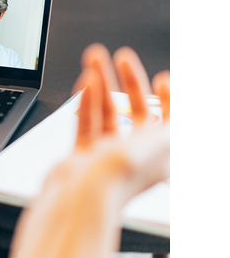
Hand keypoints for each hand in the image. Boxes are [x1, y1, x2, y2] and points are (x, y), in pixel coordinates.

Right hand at [9, 44, 169, 257]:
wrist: (78, 198)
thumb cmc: (119, 178)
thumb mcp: (160, 143)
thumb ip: (172, 124)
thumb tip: (179, 111)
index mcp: (158, 156)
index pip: (169, 123)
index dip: (168, 100)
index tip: (163, 79)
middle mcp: (133, 155)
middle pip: (134, 113)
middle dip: (130, 82)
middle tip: (122, 58)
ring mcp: (105, 156)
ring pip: (106, 113)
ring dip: (102, 85)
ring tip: (95, 61)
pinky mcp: (81, 157)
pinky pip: (85, 123)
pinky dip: (86, 103)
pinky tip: (85, 85)